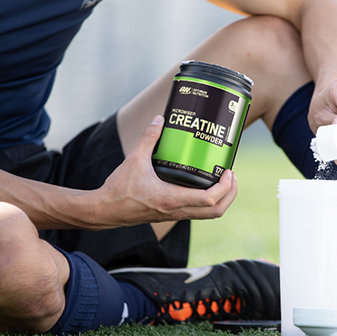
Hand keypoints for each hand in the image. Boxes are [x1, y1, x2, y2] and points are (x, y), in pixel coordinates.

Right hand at [95, 116, 237, 227]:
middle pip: (216, 211)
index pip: (210, 200)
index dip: (225, 187)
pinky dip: (208, 202)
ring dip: (222, 200)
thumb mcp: (134, 160)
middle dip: (230, 195)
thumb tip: (159, 120)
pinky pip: (198, 212)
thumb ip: (148, 138)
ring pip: (209, 215)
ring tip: (224, 180)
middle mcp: (177, 211)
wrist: (105, 210)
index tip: (228, 171)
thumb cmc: (119, 189)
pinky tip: (204, 185)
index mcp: (172, 199)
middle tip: (231, 175)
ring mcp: (175, 215)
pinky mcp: (171, 215)